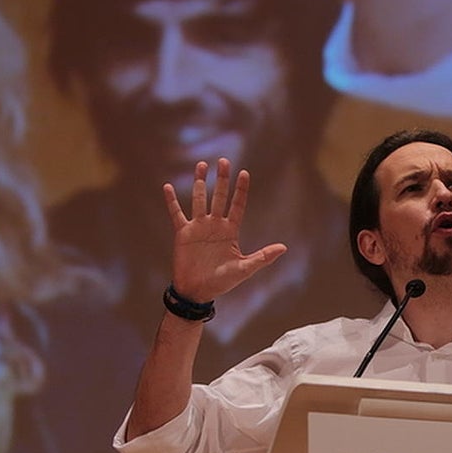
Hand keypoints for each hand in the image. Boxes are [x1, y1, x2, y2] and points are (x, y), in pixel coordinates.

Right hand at [165, 158, 286, 302]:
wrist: (198, 291)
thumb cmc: (222, 282)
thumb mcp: (245, 269)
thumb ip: (263, 257)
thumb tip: (284, 248)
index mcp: (230, 231)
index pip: (237, 205)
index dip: (240, 190)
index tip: (244, 173)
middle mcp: (215, 225)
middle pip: (219, 197)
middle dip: (221, 179)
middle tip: (224, 161)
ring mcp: (198, 227)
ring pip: (199, 199)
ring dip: (199, 182)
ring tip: (201, 165)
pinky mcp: (183, 233)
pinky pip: (176, 213)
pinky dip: (171, 200)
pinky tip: (167, 186)